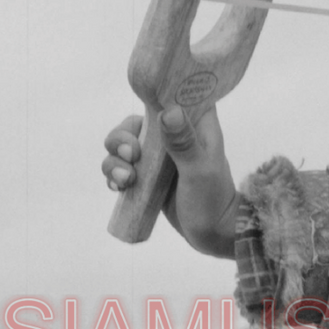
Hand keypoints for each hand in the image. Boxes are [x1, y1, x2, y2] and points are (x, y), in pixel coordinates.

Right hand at [101, 105, 238, 257]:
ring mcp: (159, 158)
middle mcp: (175, 136)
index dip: (154, 94)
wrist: (213, 234)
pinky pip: (120, 169)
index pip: (174, 94)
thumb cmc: (214, 199)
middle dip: (122, 138)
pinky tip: (119, 188)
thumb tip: (169, 111)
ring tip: (125, 180)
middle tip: (130, 157)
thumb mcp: (199, 170)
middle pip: (135, 123)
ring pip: (122, 147)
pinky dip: (114, 175)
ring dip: (114, 161)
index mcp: (196, 125)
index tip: (143, 110)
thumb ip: (184, 143)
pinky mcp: (147, 177)